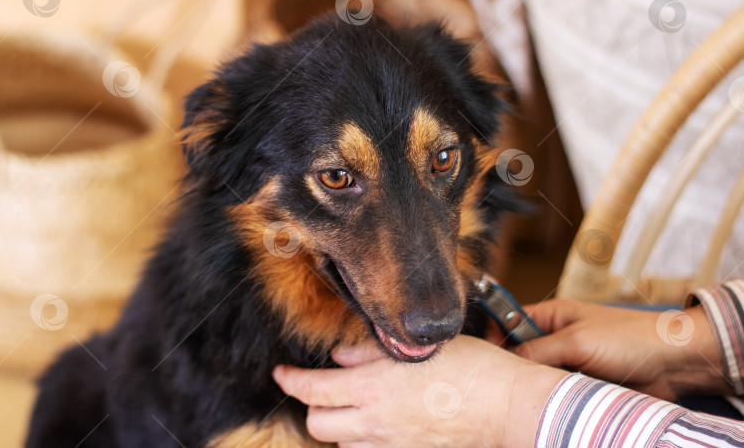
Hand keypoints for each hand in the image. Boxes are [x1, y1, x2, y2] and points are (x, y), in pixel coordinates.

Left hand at [273, 336, 566, 447]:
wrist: (508, 406)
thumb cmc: (471, 367)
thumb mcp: (416, 350)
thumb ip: (370, 353)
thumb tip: (339, 358)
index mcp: (373, 388)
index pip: (311, 390)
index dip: (289, 381)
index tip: (282, 373)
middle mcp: (375, 422)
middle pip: (318, 424)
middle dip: (312, 406)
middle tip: (320, 389)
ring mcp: (391, 445)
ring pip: (342, 442)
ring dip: (339, 424)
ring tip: (352, 405)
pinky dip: (363, 441)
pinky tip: (377, 424)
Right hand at [514, 299, 728, 399]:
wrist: (672, 363)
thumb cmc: (628, 338)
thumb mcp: (576, 340)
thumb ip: (537, 349)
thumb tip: (506, 362)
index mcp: (552, 315)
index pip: (509, 321)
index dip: (494, 335)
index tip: (484, 355)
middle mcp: (557, 337)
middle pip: (520, 353)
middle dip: (514, 367)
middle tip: (502, 383)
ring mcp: (569, 361)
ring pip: (538, 376)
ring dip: (537, 385)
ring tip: (529, 395)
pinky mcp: (581, 384)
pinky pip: (557, 393)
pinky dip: (554, 399)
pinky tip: (548, 405)